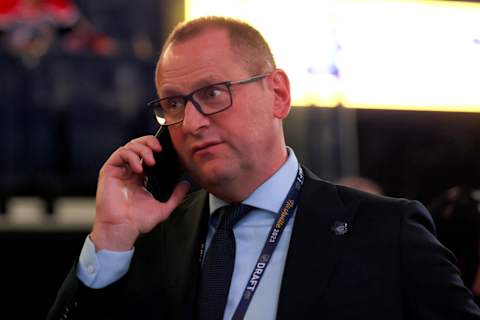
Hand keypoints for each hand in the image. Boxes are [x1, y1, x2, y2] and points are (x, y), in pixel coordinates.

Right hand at [91, 135, 189, 250]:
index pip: (147, 154)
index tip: (166, 152)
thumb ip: (176, 196)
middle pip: (138, 145)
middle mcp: (129, 171)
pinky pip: (120, 153)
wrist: (122, 229)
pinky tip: (139, 167)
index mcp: (140, 177)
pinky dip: (131, 156)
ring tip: (151, 161)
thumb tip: (186, 184)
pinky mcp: (109, 171)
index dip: (155, 148)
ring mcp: (119, 170)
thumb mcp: (163, 207)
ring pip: (130, 146)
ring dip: (142, 149)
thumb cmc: (137, 221)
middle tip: (159, 150)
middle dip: (149, 143)